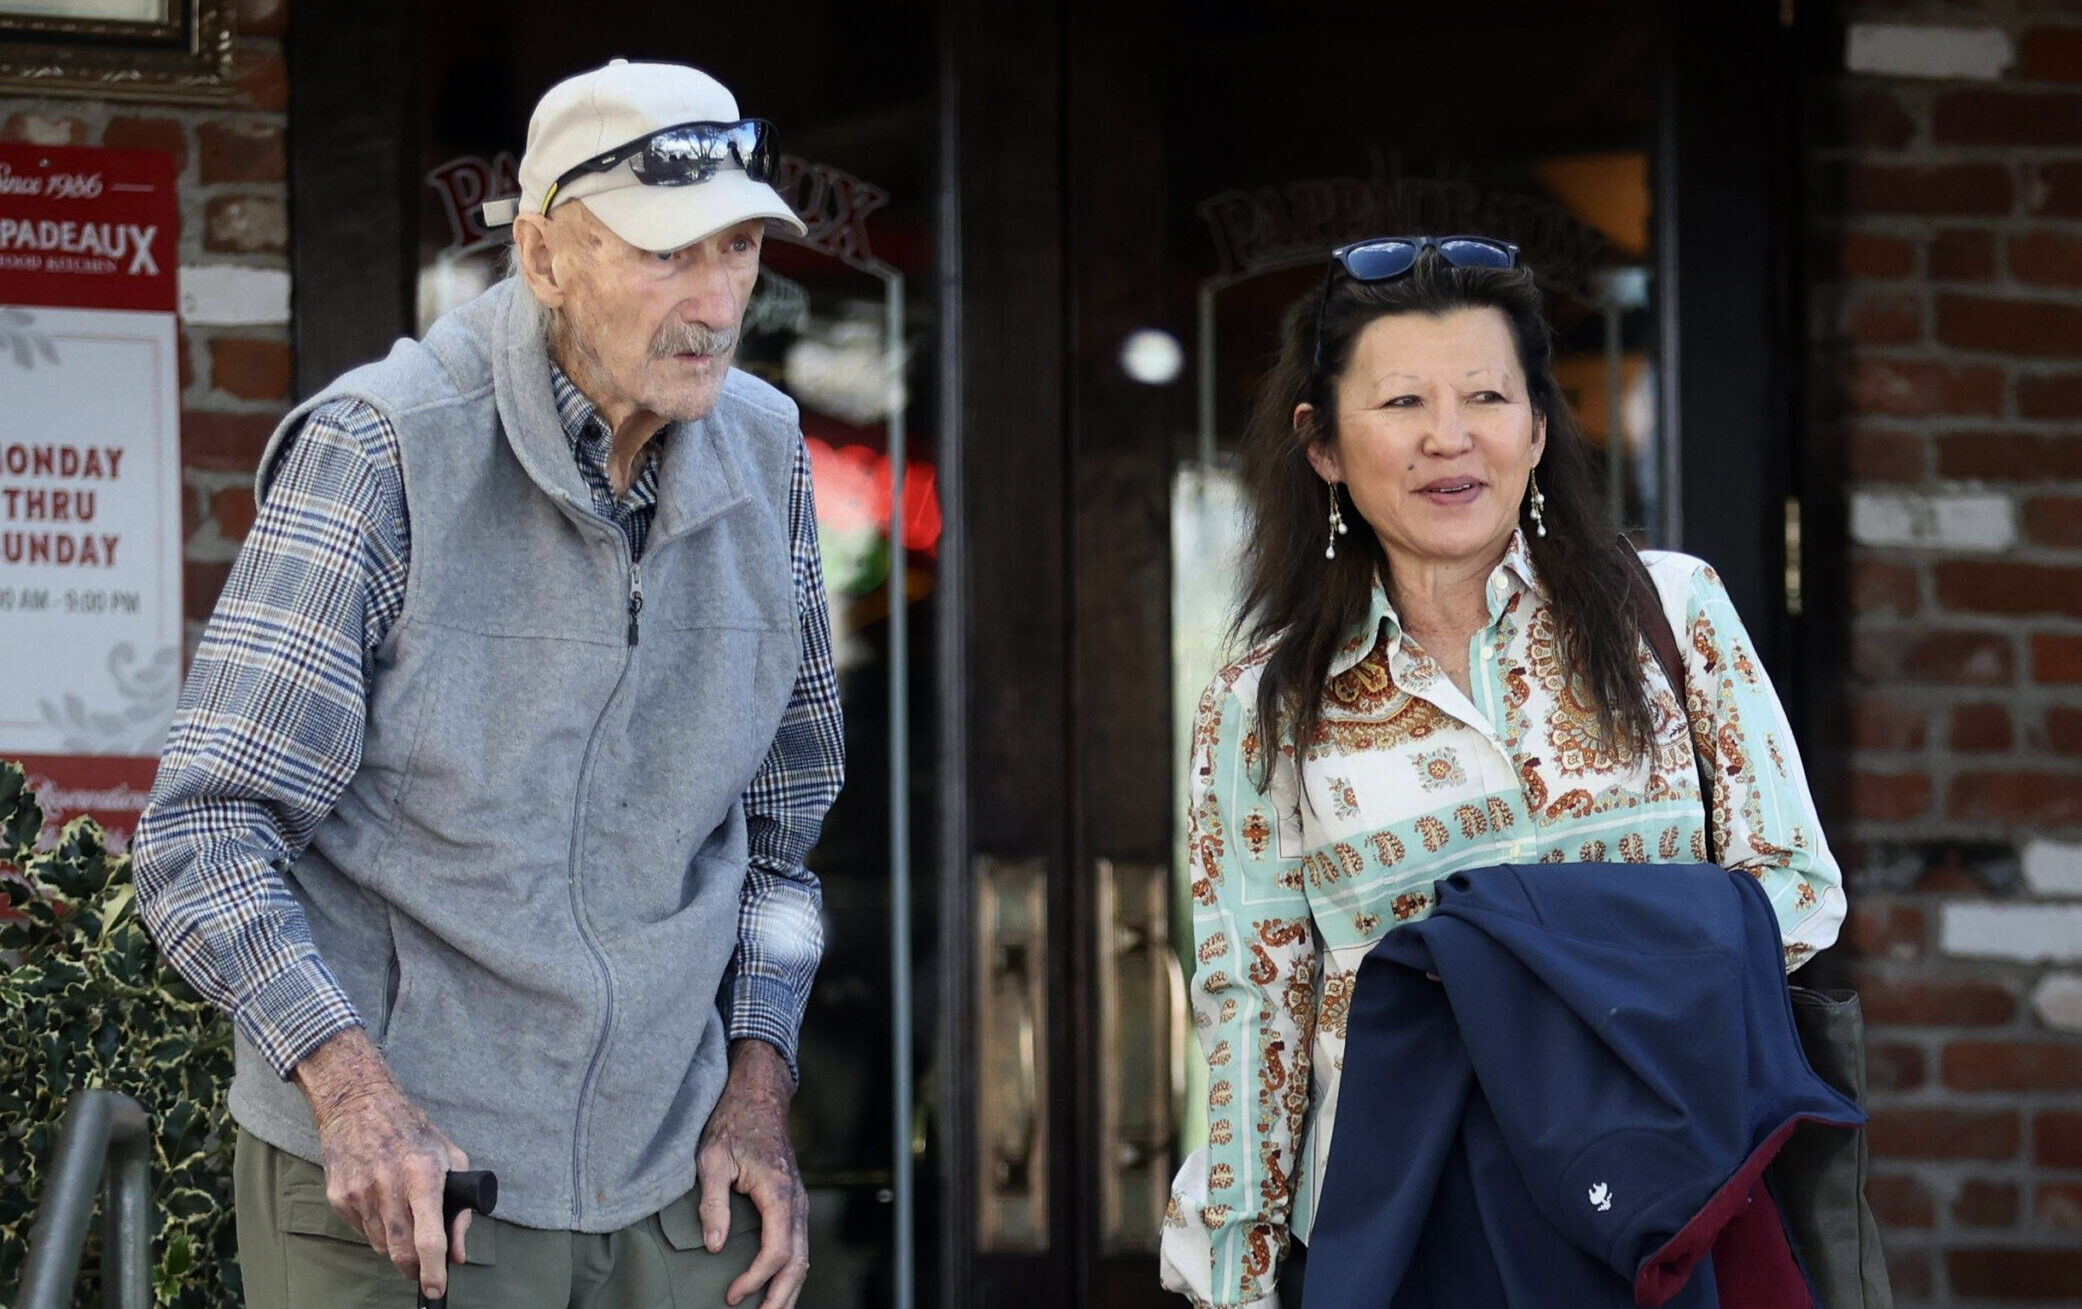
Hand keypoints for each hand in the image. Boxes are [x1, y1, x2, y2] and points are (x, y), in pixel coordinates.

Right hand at [293, 1027, 470, 1298]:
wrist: (358, 1104)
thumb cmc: (413, 1132)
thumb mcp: (451, 1159)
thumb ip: (460, 1210)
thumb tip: (458, 1256)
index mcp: (423, 1173)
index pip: (428, 1236)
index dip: (434, 1271)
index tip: (437, 1291)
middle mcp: (389, 1184)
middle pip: (400, 1251)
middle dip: (415, 1268)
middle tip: (424, 1270)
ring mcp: (359, 1192)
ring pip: (381, 1245)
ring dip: (396, 1244)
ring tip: (403, 1214)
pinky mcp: (339, 1196)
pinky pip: (362, 1231)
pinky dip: (376, 1228)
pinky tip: (381, 1200)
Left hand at [696, 1038, 808, 1307]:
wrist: (758, 1098)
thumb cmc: (734, 1124)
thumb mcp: (711, 1159)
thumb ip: (712, 1203)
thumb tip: (714, 1246)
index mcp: (779, 1193)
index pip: (776, 1251)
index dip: (755, 1279)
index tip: (731, 1296)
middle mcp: (796, 1201)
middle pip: (799, 1261)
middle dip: (781, 1297)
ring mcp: (799, 1202)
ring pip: (803, 1256)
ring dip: (788, 1288)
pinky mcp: (794, 1203)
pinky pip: (798, 1244)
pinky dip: (790, 1270)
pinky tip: (774, 1284)